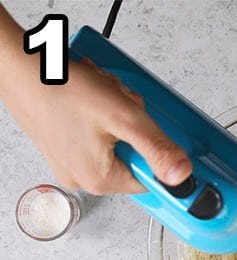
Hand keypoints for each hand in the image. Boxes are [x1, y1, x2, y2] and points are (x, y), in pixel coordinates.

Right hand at [1, 56, 190, 194]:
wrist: (16, 65)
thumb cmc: (60, 87)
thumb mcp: (123, 117)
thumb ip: (157, 148)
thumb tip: (183, 176)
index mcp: (100, 180)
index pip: (151, 179)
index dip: (157, 153)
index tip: (153, 132)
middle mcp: (83, 177)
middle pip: (133, 156)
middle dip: (133, 127)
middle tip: (119, 104)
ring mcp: (70, 161)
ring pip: (116, 141)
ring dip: (117, 116)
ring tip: (100, 97)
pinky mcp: (62, 145)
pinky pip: (97, 134)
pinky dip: (100, 114)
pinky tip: (90, 97)